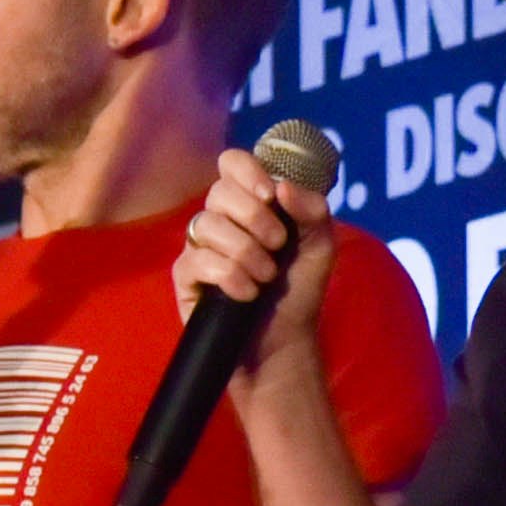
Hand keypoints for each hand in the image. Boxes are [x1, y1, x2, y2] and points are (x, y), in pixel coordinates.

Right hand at [174, 151, 339, 410]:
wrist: (283, 342)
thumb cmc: (298, 292)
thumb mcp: (320, 246)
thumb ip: (312, 209)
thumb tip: (281, 187)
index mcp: (250, 203)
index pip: (232, 163)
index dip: (248, 172)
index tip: (270, 197)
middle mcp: (220, 220)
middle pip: (219, 191)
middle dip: (255, 217)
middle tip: (278, 245)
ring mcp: (199, 248)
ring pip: (206, 224)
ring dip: (246, 251)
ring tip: (266, 276)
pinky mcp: (186, 278)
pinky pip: (197, 261)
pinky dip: (229, 276)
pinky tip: (247, 293)